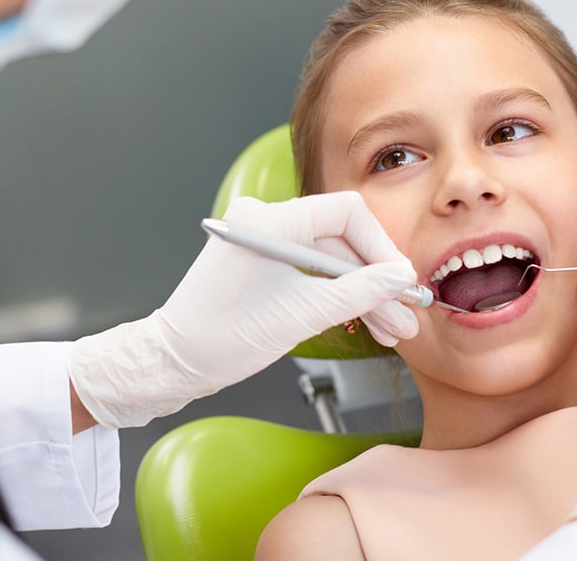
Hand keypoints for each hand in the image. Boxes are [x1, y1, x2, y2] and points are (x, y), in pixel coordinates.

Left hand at [67, 192, 418, 427]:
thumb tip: (399, 279)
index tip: (401, 281)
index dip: (381, 247)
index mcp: (270, 220)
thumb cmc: (222, 338)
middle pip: (340, 240)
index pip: (347, 213)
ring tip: (390, 329)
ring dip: (359, 294)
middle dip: (374, 280)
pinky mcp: (260, 262)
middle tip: (404, 314)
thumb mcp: (303, 316)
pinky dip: (334, 295)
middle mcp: (264, 220)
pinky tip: (363, 320)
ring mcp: (262, 241)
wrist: (173, 362)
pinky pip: (308, 270)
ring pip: (328, 260)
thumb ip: (358, 293)